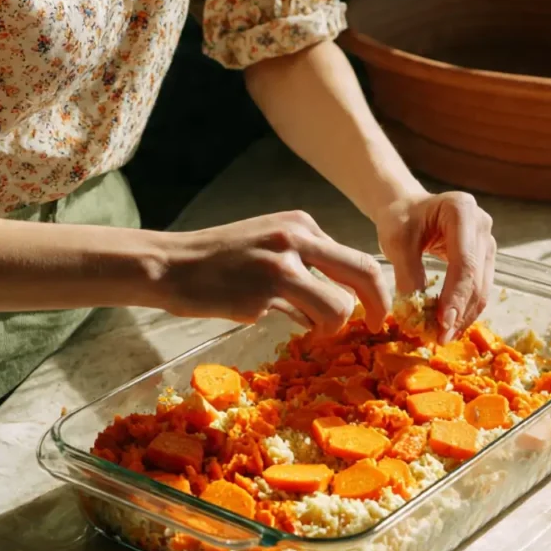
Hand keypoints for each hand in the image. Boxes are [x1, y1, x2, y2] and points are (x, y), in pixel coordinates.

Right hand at [156, 211, 389, 332]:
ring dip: (330, 325)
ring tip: (309, 326)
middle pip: (363, 273)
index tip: (374, 310)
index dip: (374, 288)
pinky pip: (304, 319)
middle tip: (377, 326)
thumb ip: (306, 261)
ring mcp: (281, 266)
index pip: (356, 256)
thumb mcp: (269, 243)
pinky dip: (299, 325)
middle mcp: (297, 239)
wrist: (171, 265)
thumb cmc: (219, 259)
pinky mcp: (264, 295)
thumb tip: (341, 296)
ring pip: (338, 306)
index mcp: (301, 224)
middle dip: (378, 305)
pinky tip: (270, 314)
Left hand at [375, 190, 495, 342]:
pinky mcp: (485, 257)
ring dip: (464, 315)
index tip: (442, 324)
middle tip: (441, 338)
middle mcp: (482, 224)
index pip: (464, 262)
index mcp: (462, 209)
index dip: (455, 296)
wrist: (407, 208)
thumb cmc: (400, 219)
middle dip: (460, 311)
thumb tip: (415, 313)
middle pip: (477, 277)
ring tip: (444, 337)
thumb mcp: (396, 242)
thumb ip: (407, 274)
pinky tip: (449, 326)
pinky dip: (464, 309)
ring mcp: (487, 241)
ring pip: (483, 287)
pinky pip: (479, 288)